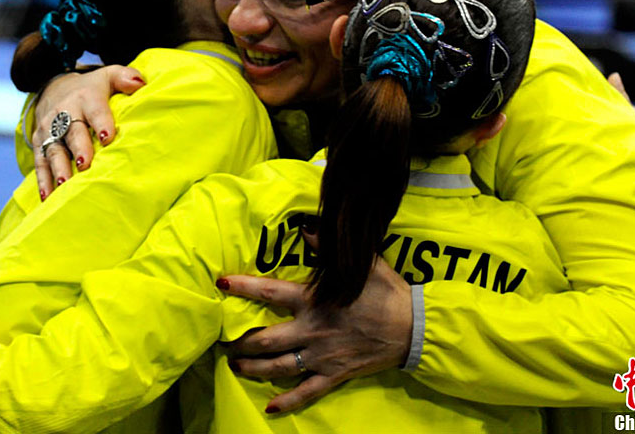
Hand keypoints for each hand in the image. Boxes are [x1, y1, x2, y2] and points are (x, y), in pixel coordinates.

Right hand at [32, 65, 143, 197]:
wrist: (54, 88)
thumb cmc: (91, 89)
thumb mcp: (108, 77)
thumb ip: (125, 78)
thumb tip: (141, 84)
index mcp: (86, 99)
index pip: (95, 110)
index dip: (101, 123)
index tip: (108, 137)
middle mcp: (65, 113)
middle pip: (72, 132)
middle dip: (78, 149)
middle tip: (84, 165)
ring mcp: (50, 130)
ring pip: (54, 149)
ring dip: (58, 167)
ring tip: (65, 184)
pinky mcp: (40, 144)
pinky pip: (40, 162)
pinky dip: (43, 180)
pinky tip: (47, 196)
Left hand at [219, 253, 412, 413]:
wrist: (413, 327)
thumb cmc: (386, 292)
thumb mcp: (360, 263)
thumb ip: (329, 245)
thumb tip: (306, 226)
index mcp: (313, 301)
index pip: (269, 291)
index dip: (243, 287)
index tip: (221, 283)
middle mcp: (311, 330)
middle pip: (265, 339)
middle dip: (241, 341)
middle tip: (225, 341)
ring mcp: (321, 356)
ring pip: (277, 367)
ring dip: (252, 368)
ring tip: (236, 365)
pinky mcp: (333, 375)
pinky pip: (305, 392)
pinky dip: (286, 401)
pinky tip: (270, 408)